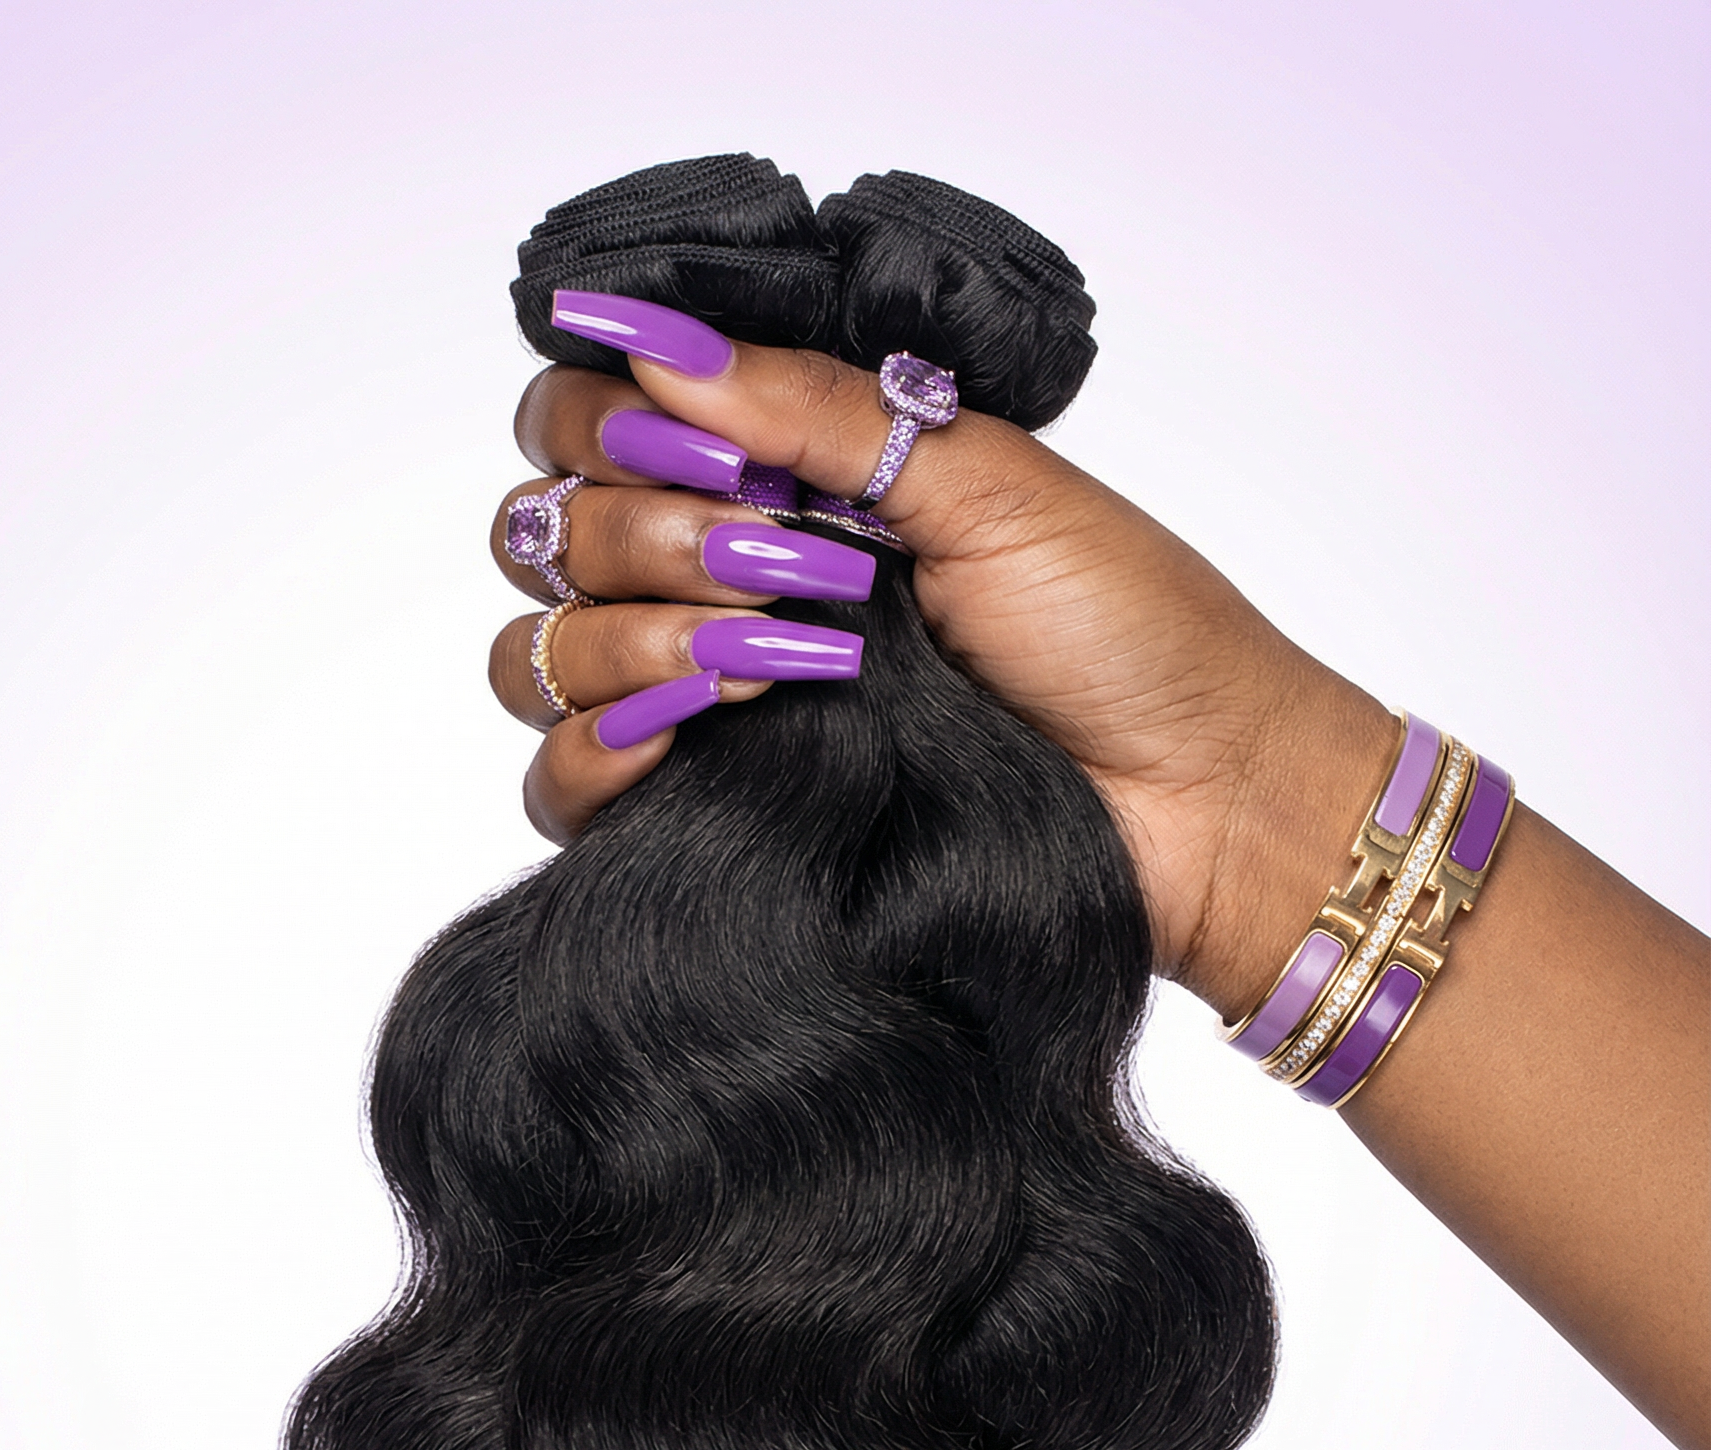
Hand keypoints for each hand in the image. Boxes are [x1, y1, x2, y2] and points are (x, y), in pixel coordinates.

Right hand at [487, 325, 1398, 1016]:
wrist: (1196, 805)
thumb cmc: (1128, 638)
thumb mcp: (985, 485)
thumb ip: (816, 412)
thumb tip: (657, 347)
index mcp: (780, 485)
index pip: (592, 425)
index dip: (605, 422)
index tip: (702, 449)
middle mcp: (719, 584)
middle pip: (545, 535)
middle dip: (639, 533)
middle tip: (779, 561)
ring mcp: (707, 705)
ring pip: (536, 657)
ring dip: (628, 638)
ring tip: (772, 660)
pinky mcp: (709, 818)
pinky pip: (562, 787)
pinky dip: (596, 753)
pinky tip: (689, 735)